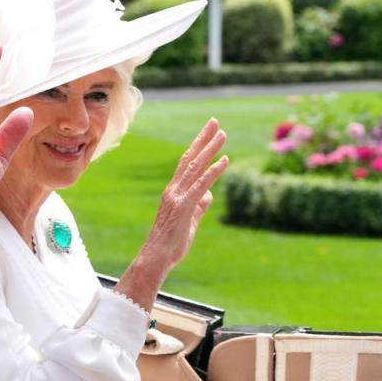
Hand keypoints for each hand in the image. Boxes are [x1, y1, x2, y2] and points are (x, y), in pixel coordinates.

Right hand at [115, 118, 226, 308]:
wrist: (156, 258)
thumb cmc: (170, 244)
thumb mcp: (189, 221)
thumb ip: (199, 206)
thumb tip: (209, 195)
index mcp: (173, 193)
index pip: (186, 164)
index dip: (198, 147)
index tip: (208, 133)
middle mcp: (173, 190)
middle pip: (190, 159)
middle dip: (203, 139)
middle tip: (215, 122)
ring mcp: (178, 197)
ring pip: (195, 167)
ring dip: (210, 149)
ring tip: (222, 134)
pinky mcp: (184, 207)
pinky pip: (201, 185)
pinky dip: (213, 171)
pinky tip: (225, 160)